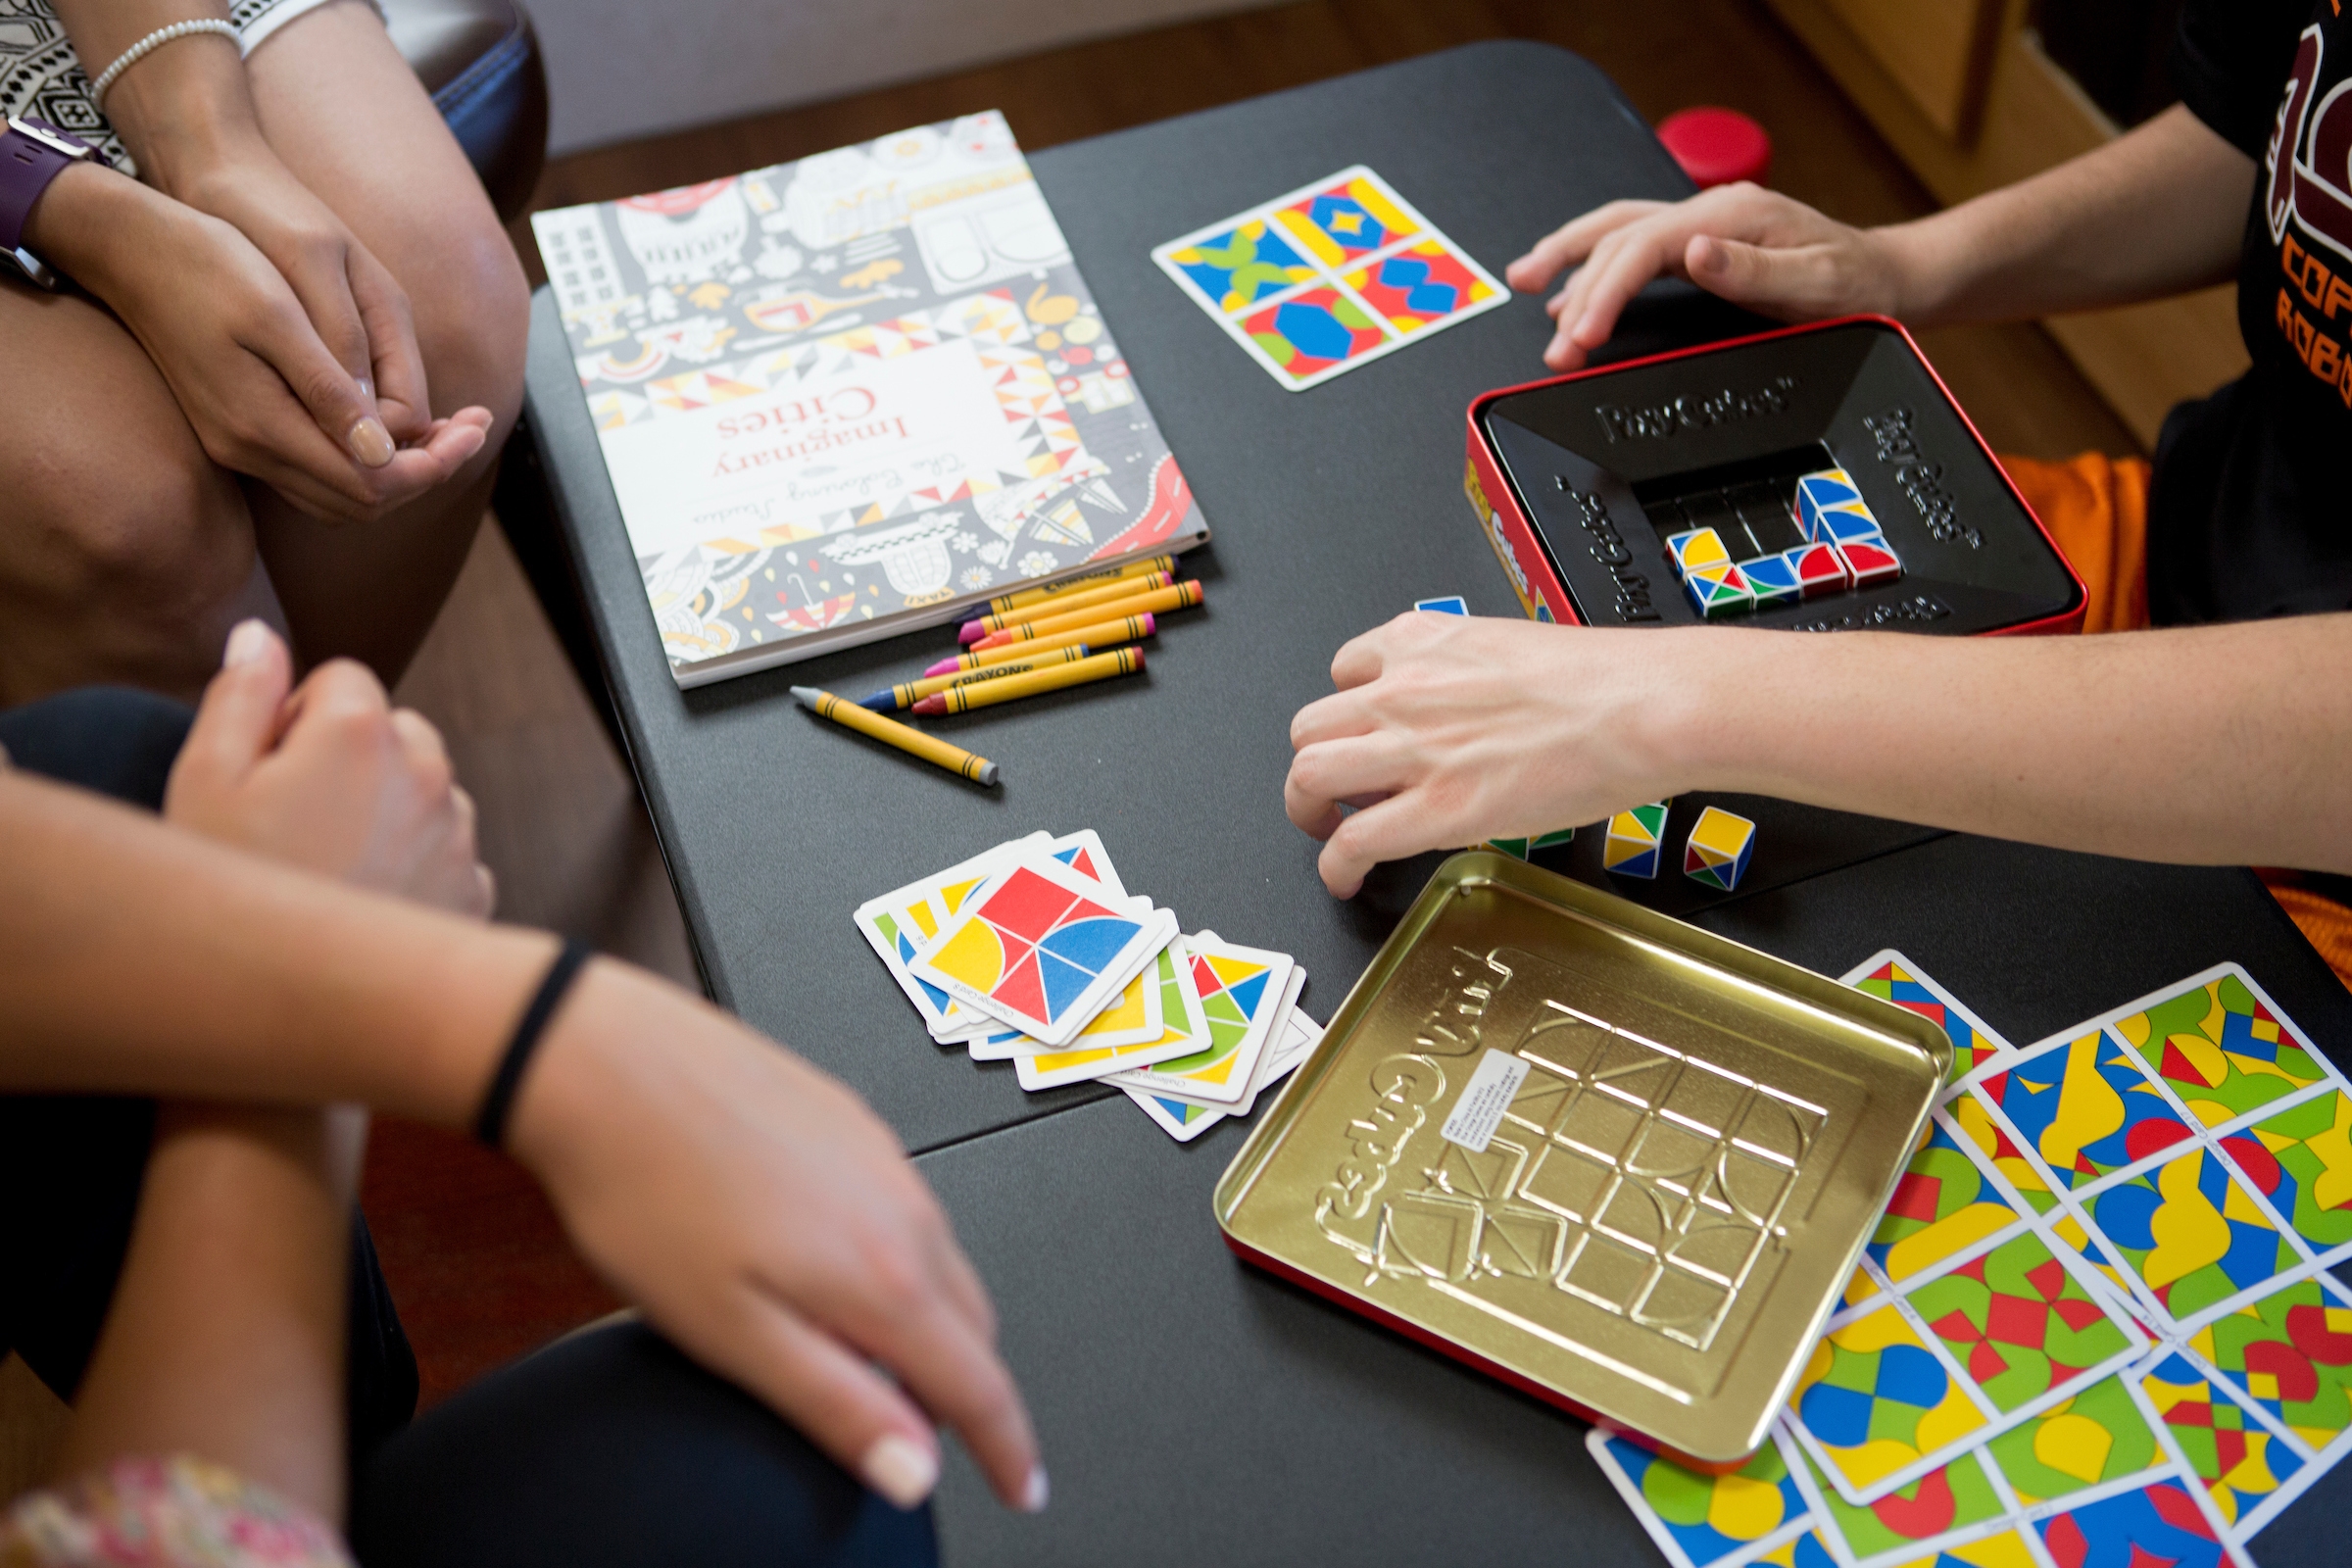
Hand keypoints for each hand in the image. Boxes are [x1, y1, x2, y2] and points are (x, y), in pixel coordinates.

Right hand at [27, 165, 489, 520]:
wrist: (133, 247)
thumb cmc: (209, 263)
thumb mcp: (276, 315)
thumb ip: (327, 389)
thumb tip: (382, 452)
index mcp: (263, 425)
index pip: (372, 484)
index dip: (433, 464)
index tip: (476, 427)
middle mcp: (249, 450)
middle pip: (361, 501)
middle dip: (425, 471)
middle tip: (473, 426)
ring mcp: (237, 445)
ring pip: (338, 493)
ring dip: (397, 468)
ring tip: (446, 425)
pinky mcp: (234, 430)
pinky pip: (313, 469)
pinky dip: (362, 457)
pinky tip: (388, 419)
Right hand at [164, 619, 492, 914]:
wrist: (292, 1006)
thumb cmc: (235, 892)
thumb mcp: (202, 779)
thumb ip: (239, 693)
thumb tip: (260, 636)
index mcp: (363, 730)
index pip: (340, 678)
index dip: (294, 717)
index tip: (267, 767)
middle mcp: (429, 772)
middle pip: (393, 730)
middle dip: (349, 757)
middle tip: (292, 820)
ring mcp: (459, 833)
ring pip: (425, 791)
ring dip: (386, 809)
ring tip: (325, 867)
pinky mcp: (474, 889)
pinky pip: (445, 852)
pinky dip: (414, 864)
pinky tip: (361, 900)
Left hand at [511, 962, 1044, 1515]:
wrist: (609, 1061)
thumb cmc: (650, 1189)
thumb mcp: (733, 1334)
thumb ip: (835, 1405)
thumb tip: (914, 1470)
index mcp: (883, 1273)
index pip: (979, 1385)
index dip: (1008, 1451)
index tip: (1022, 1488)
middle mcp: (903, 1208)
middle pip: (973, 1326)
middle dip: (968, 1391)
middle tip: (934, 1438)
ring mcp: (884, 1157)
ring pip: (941, 1263)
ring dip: (931, 1323)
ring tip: (872, 1360)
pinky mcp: (855, 1122)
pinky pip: (907, 1209)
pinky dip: (900, 1260)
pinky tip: (836, 1267)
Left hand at [1286, 612, 1699, 895]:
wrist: (1642, 706)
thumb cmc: (1604, 681)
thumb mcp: (1509, 650)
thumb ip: (1464, 677)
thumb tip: (1461, 712)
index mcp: (1422, 642)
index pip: (1346, 671)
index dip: (1348, 713)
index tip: (1359, 736)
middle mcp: (1403, 690)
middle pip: (1309, 728)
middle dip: (1314, 764)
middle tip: (1331, 792)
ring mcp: (1412, 750)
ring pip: (1309, 777)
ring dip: (1307, 810)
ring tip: (1326, 832)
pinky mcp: (1435, 810)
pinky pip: (1350, 842)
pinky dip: (1333, 868)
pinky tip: (1343, 879)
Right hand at [1506, 184, 1910, 370]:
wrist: (1889, 282)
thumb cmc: (1858, 288)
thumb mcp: (1816, 283)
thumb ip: (1752, 270)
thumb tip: (1693, 254)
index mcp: (1732, 217)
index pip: (1643, 248)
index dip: (1603, 292)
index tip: (1579, 337)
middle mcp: (1712, 214)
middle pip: (1618, 236)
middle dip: (1572, 286)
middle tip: (1550, 344)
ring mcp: (1704, 227)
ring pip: (1616, 232)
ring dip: (1566, 259)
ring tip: (1522, 284)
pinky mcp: (1702, 247)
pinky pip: (1632, 247)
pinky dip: (1593, 266)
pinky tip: (1569, 290)